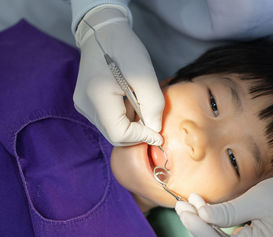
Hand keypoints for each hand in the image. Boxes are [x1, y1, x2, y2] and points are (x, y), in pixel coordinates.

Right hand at [73, 5, 163, 145]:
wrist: (103, 32)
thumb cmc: (125, 49)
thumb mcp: (146, 75)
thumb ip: (153, 105)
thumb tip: (154, 131)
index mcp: (97, 97)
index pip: (119, 134)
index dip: (141, 137)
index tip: (159, 134)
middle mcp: (85, 105)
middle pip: (114, 135)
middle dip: (137, 133)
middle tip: (152, 120)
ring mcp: (82, 105)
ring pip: (111, 129)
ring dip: (131, 126)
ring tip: (141, 106)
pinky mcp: (85, 103)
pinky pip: (107, 120)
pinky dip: (123, 119)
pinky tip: (131, 103)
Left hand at [175, 174, 272, 236]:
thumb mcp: (258, 199)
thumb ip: (227, 211)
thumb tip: (200, 215)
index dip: (196, 225)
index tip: (182, 207)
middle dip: (198, 226)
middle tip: (182, 206)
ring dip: (207, 227)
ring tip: (191, 208)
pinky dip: (220, 228)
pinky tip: (209, 215)